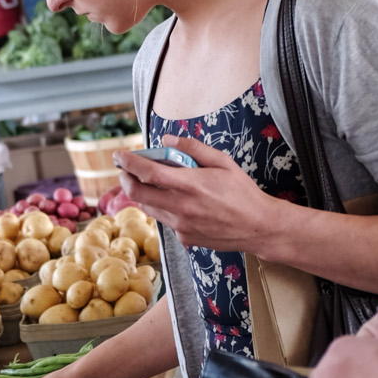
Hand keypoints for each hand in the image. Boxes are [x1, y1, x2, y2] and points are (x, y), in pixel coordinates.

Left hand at [114, 137, 283, 251]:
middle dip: (125, 179)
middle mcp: (181, 207)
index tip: (119, 155)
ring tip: (153, 183)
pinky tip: (178, 201)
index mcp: (190, 184)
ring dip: (143, 193)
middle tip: (125, 170)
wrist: (257, 227)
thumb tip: (166, 140)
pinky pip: (164, 219)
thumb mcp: (223, 161)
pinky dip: (163, 207)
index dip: (128, 162)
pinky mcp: (184, 237)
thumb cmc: (242, 192)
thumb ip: (193, 148)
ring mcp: (181, 225)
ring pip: (148, 207)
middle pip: (137, 194)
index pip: (147, 172)